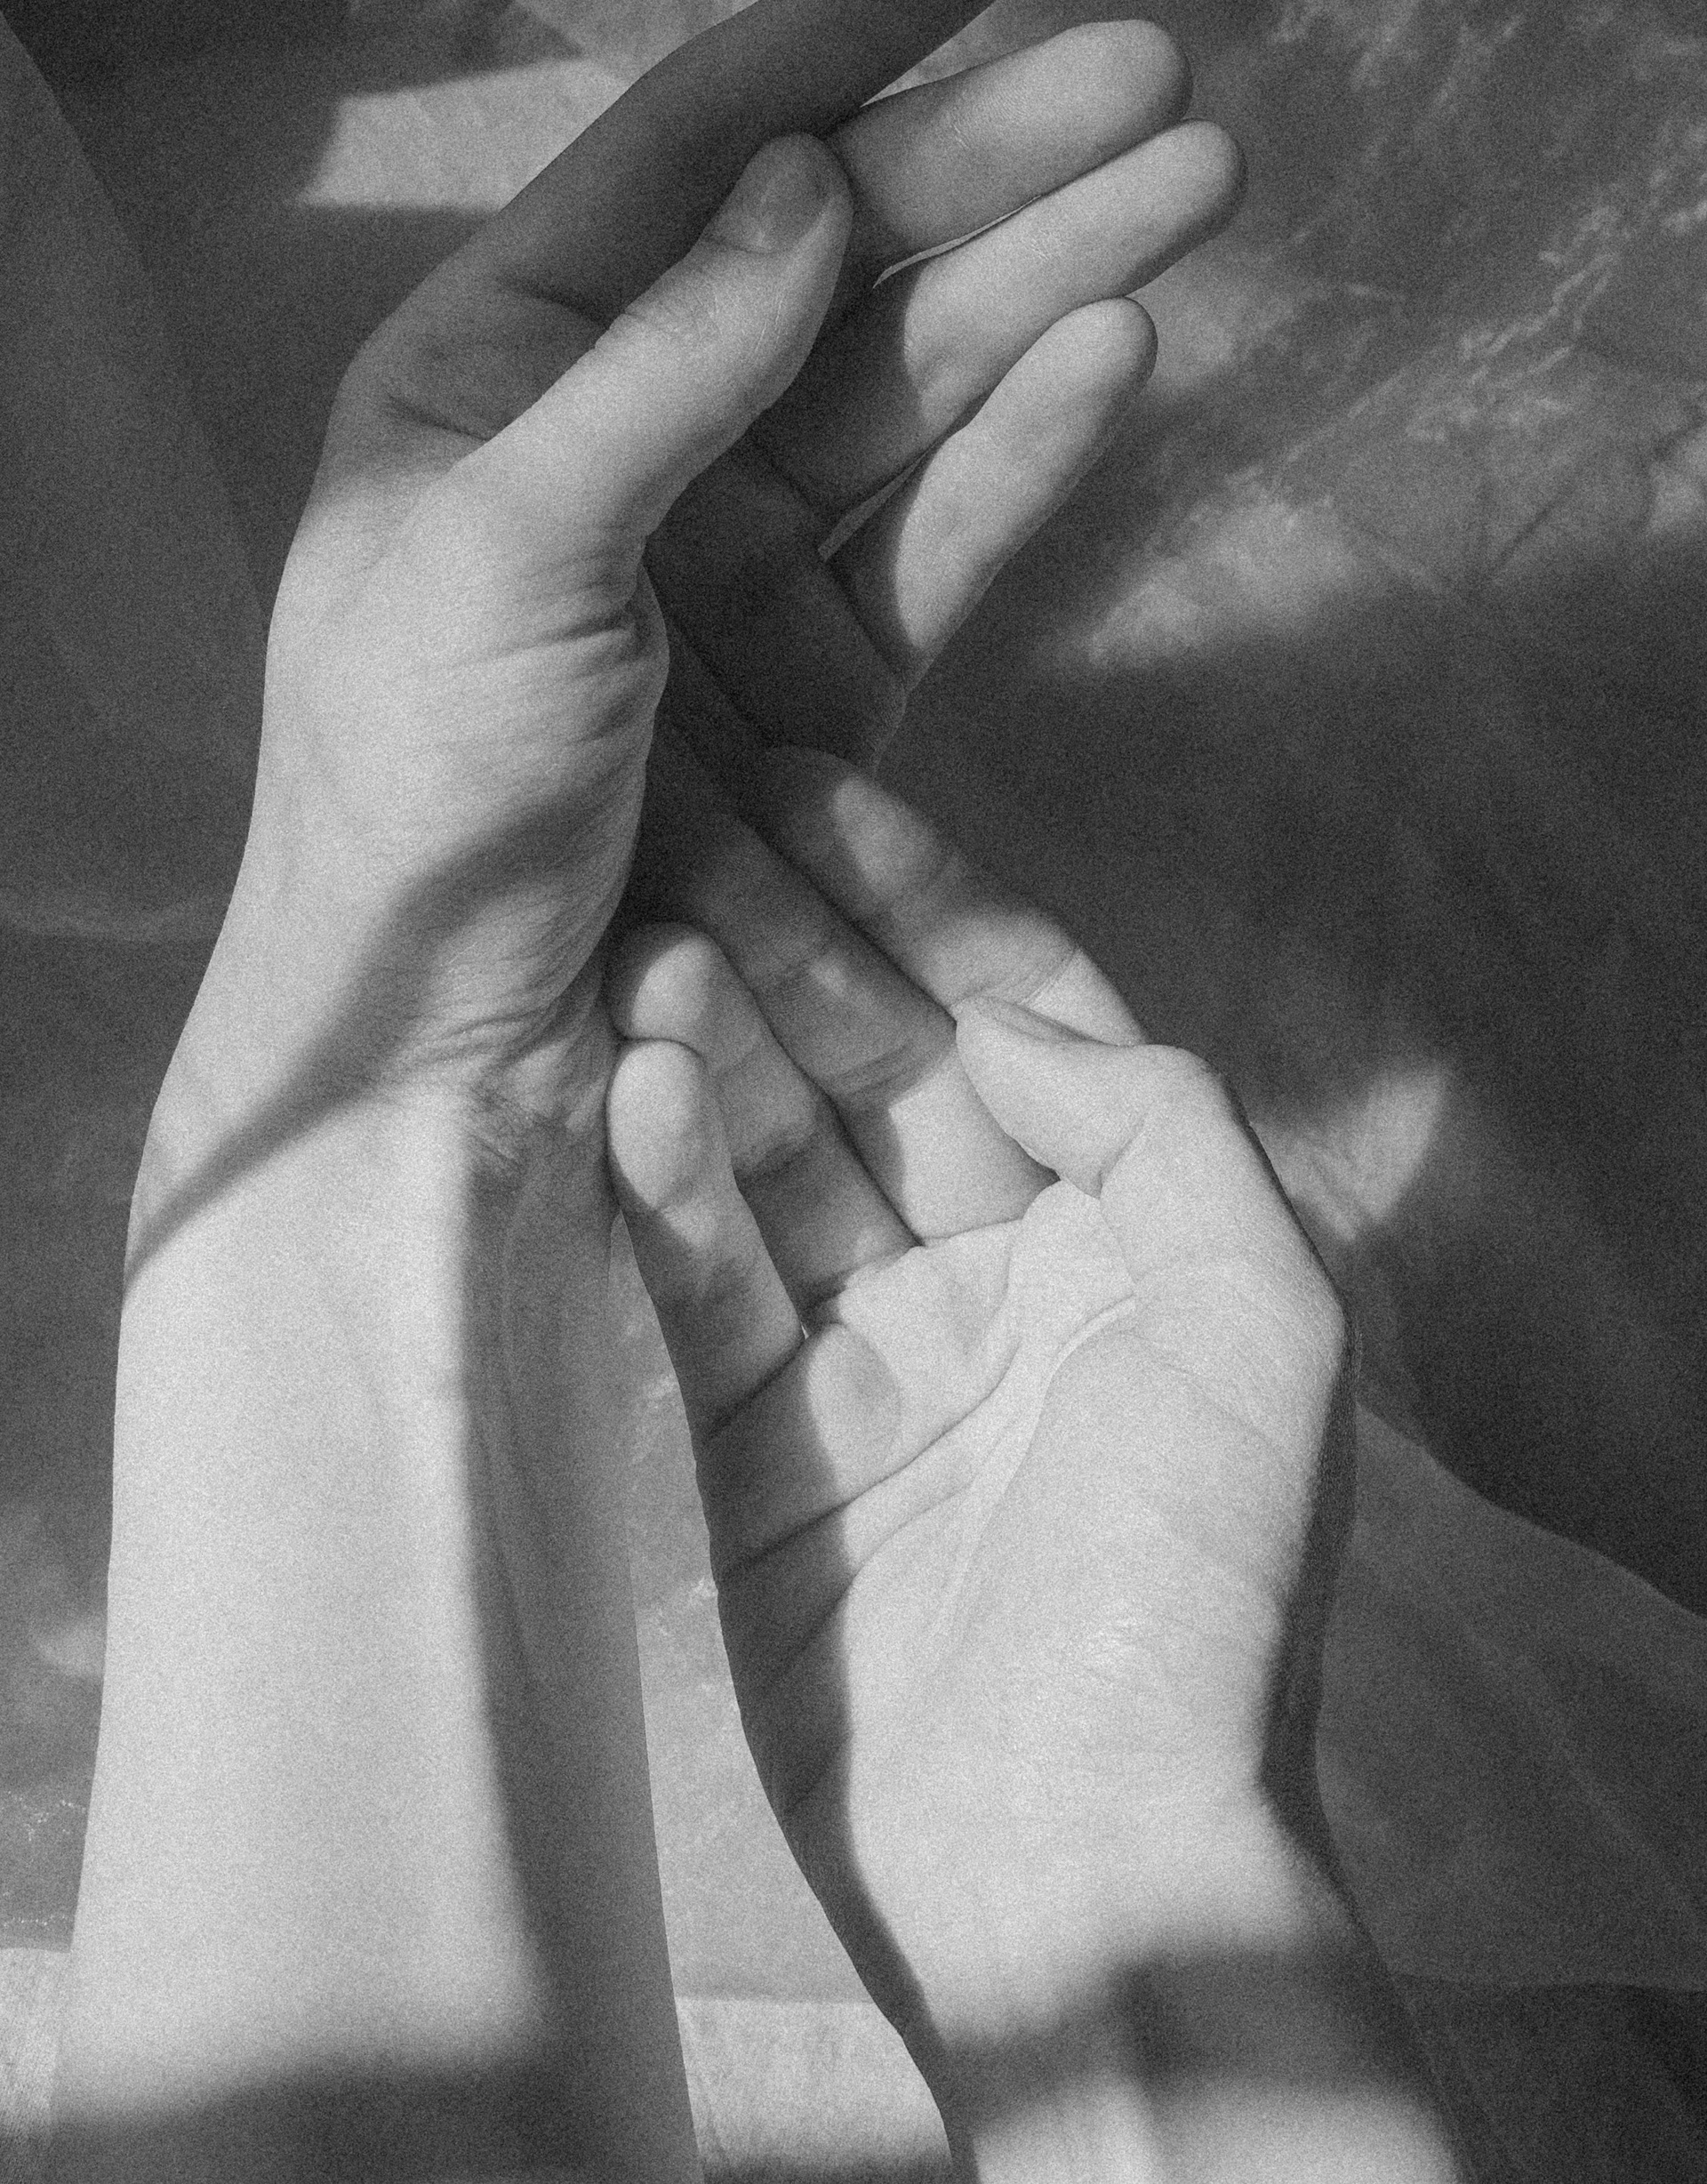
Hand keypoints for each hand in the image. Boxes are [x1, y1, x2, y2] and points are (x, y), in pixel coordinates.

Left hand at [222, 0, 1239, 1136]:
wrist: (443, 1054)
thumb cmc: (415, 795)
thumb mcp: (504, 555)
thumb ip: (659, 372)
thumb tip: (802, 186)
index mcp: (498, 369)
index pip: (692, 156)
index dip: (846, 31)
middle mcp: (623, 438)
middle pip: (834, 260)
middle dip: (996, 165)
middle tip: (1166, 80)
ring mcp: (728, 559)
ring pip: (908, 389)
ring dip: (1043, 285)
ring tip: (1190, 186)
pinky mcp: (818, 676)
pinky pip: (933, 540)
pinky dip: (1019, 458)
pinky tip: (1111, 356)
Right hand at [606, 752, 1349, 2075]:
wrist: (1084, 1851)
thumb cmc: (1201, 1581)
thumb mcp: (1261, 1313)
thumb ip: (1161, 1119)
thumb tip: (1005, 1007)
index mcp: (1126, 1220)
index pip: (1007, 1006)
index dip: (915, 891)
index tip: (809, 783)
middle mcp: (997, 1262)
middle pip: (871, 1057)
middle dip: (786, 938)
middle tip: (673, 818)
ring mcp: (871, 1350)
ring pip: (773, 1152)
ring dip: (712, 1043)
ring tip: (646, 944)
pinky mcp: (762, 1443)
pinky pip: (706, 1282)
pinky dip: (668, 1186)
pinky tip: (634, 1085)